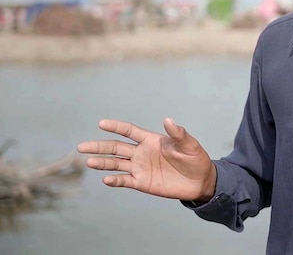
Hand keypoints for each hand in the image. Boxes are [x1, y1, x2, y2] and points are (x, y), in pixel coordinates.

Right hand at [77, 118, 216, 201]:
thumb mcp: (189, 145)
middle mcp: (141, 152)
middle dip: (99, 146)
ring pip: (116, 164)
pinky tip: (106, 180)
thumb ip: (179, 134)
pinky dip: (115, 180)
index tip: (101, 123)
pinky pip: (124, 180)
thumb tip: (168, 120)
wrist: (199, 181)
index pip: (129, 131)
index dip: (116, 127)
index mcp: (151, 140)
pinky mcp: (141, 182)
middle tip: (81, 147)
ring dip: (102, 163)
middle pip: (116, 148)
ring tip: (88, 161)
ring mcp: (140, 167)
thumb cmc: (195, 159)